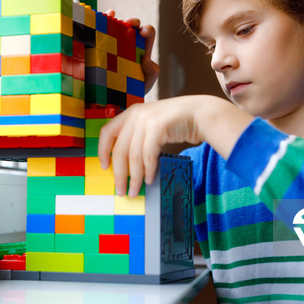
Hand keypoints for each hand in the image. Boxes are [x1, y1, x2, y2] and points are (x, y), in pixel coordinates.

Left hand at [98, 95, 253, 196]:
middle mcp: (136, 114)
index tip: (104, 167)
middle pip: (119, 150)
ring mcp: (146, 119)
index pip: (107, 132)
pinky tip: (150, 179)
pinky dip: (148, 170)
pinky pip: (148, 155)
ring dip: (134, 177)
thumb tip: (125, 163)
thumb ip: (138, 135)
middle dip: (119, 174)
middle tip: (120, 190)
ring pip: (133, 156)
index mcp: (130, 113)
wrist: (201, 113)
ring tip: (135, 190)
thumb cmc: (177, 122)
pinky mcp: (158, 127)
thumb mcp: (152, 123)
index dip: (102, 151)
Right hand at [104, 9, 159, 93]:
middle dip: (132, 21)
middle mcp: (129, 43)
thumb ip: (152, 72)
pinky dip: (102, 19)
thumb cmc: (134, 90)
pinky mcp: (101, 46)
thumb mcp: (147, 82)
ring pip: (117, 25)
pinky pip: (101, 30)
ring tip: (112, 18)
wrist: (116, 99)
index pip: (148, 33)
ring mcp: (115, 43)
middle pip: (133, 25)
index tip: (143, 33)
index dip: (147, 30)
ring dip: (115, 19)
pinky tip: (102, 15)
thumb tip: (147, 59)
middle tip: (128, 23)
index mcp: (142, 49)